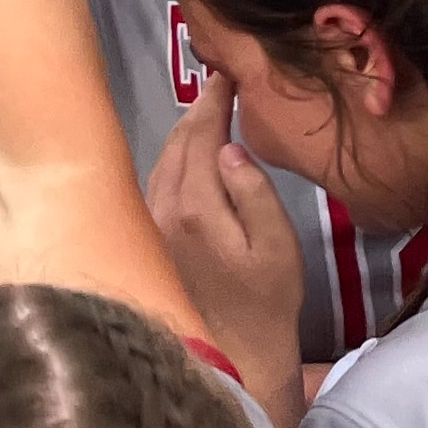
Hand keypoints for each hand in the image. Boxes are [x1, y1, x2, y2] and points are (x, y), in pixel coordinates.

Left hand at [148, 83, 309, 401]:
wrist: (234, 354)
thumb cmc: (267, 301)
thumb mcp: (278, 246)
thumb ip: (254, 192)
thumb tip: (229, 148)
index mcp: (196, 206)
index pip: (200, 136)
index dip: (214, 102)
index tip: (228, 74)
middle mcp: (163, 210)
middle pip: (176, 143)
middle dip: (197, 110)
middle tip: (219, 83)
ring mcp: (151, 225)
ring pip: (161, 161)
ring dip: (182, 132)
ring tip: (205, 110)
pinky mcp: (149, 239)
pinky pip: (155, 182)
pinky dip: (172, 157)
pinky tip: (186, 155)